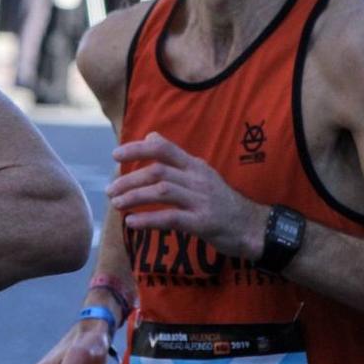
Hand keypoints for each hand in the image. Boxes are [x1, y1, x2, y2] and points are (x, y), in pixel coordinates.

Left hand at [107, 132, 269, 259]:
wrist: (254, 227)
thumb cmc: (223, 201)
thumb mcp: (202, 174)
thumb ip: (175, 158)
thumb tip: (150, 136)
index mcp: (195, 165)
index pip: (163, 148)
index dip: (137, 148)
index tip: (115, 155)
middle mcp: (198, 179)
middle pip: (157, 171)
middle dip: (129, 179)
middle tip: (110, 190)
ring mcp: (201, 200)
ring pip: (161, 192)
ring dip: (134, 197)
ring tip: (116, 204)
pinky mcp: (203, 223)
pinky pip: (171, 218)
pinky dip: (148, 219)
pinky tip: (132, 222)